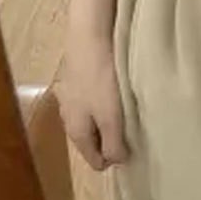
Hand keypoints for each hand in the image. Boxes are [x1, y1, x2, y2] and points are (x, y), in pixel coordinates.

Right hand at [56, 0, 128, 171]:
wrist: (88, 37)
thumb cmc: (102, 81)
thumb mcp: (111, 118)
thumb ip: (113, 143)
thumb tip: (115, 162)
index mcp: (74, 131)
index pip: (93, 161)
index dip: (113, 160)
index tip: (132, 149)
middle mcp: (68, 118)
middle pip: (92, 143)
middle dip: (111, 142)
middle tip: (133, 132)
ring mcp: (70, 99)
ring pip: (92, 123)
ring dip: (109, 124)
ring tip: (128, 115)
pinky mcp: (76, 82)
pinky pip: (92, 106)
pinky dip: (105, 108)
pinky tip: (117, 97)